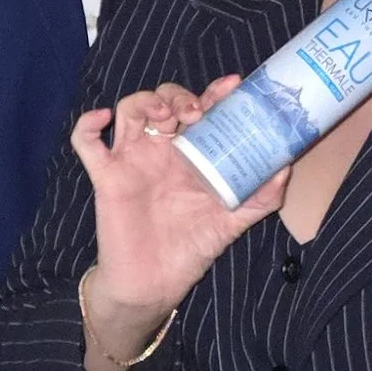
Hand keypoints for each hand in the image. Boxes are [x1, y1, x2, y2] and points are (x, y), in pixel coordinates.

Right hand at [72, 78, 283, 358]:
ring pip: (129, 108)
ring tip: (166, 118)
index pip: (202, 107)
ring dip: (146, 102)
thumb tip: (285, 169)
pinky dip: (87, 124)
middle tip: (197, 113)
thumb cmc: (190, 247)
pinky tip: (103, 120)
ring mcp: (132, 159)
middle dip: (181, 95)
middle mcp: (162, 149)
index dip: (214, 91)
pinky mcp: (107, 177)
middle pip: (165, 98)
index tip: (232, 86)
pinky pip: (86, 142)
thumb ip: (260, 197)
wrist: (155, 284)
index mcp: (192, 152)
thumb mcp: (233, 221)